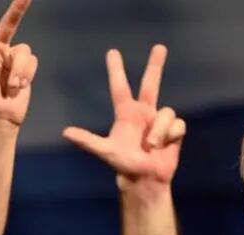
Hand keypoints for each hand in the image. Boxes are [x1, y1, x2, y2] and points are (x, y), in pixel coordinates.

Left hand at [0, 0, 36, 126]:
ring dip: (20, 70)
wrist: (1, 117)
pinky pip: (32, 62)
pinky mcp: (26, 68)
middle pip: (10, 23)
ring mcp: (13, 59)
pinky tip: (19, 87)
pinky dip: (27, 74)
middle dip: (18, 9)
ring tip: (12, 86)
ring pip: (24, 51)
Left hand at [63, 45, 185, 185]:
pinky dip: (171, 135)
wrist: (146, 179)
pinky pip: (177, 124)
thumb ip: (88, 141)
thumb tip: (66, 133)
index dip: (116, 70)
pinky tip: (166, 145)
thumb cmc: (124, 165)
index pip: (120, 87)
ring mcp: (159, 121)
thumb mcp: (105, 152)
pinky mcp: (174, 130)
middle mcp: (144, 112)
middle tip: (159, 47)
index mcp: (126, 114)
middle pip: (150, 83)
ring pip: (166, 112)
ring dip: (159, 130)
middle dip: (156, 65)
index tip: (112, 52)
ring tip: (152, 146)